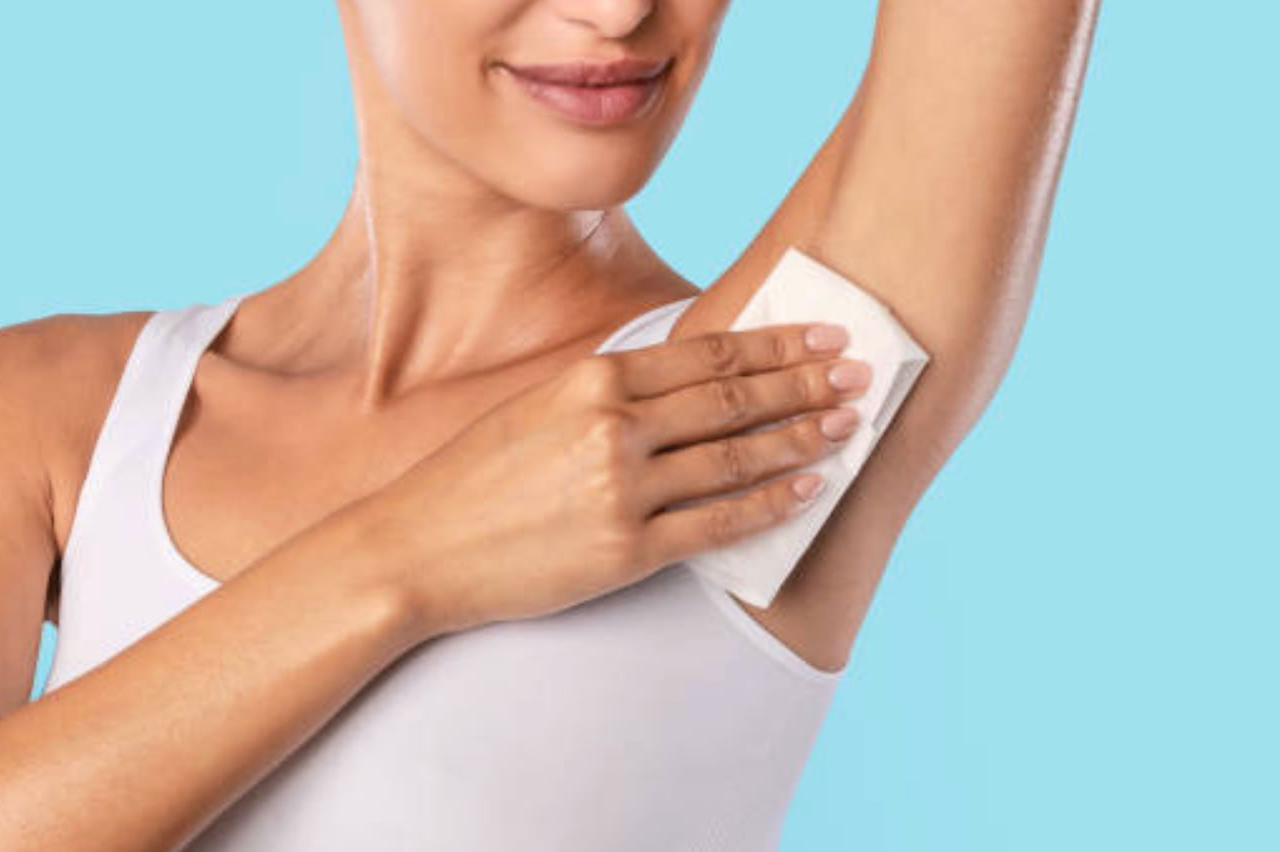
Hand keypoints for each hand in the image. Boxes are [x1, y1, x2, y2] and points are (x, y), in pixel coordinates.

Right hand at [353, 321, 870, 638]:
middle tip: (862, 373)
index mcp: (594, 379)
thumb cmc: (479, 476)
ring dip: (802, 439)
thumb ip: (611, 390)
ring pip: (737, 456)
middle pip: (734, 398)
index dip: (776, 343)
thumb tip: (687, 375)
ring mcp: (622, 490)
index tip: (825, 335)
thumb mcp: (540, 406)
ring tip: (849, 427)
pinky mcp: (626, 551)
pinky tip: (808, 491)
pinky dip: (770, 505)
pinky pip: (718, 524)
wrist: (418, 548)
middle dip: (807, 382)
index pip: (708, 354)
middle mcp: (614, 426)